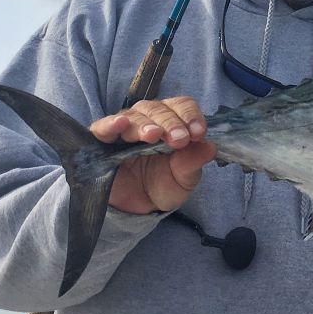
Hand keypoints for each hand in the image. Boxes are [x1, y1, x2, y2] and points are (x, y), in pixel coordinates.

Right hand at [89, 96, 215, 213]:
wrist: (137, 207)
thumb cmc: (163, 184)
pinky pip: (103, 126)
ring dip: (146, 124)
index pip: (182, 106)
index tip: (199, 132)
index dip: (191, 115)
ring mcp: (125, 128)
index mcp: (173, 122)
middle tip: (180, 139)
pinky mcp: (102, 139)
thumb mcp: (184, 179)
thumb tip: (210, 146)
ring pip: (135, 115)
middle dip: (171, 123)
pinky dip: (111, 123)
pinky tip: (120, 123)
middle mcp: (149, 119)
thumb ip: (193, 162)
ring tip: (154, 135)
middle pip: (160, 109)